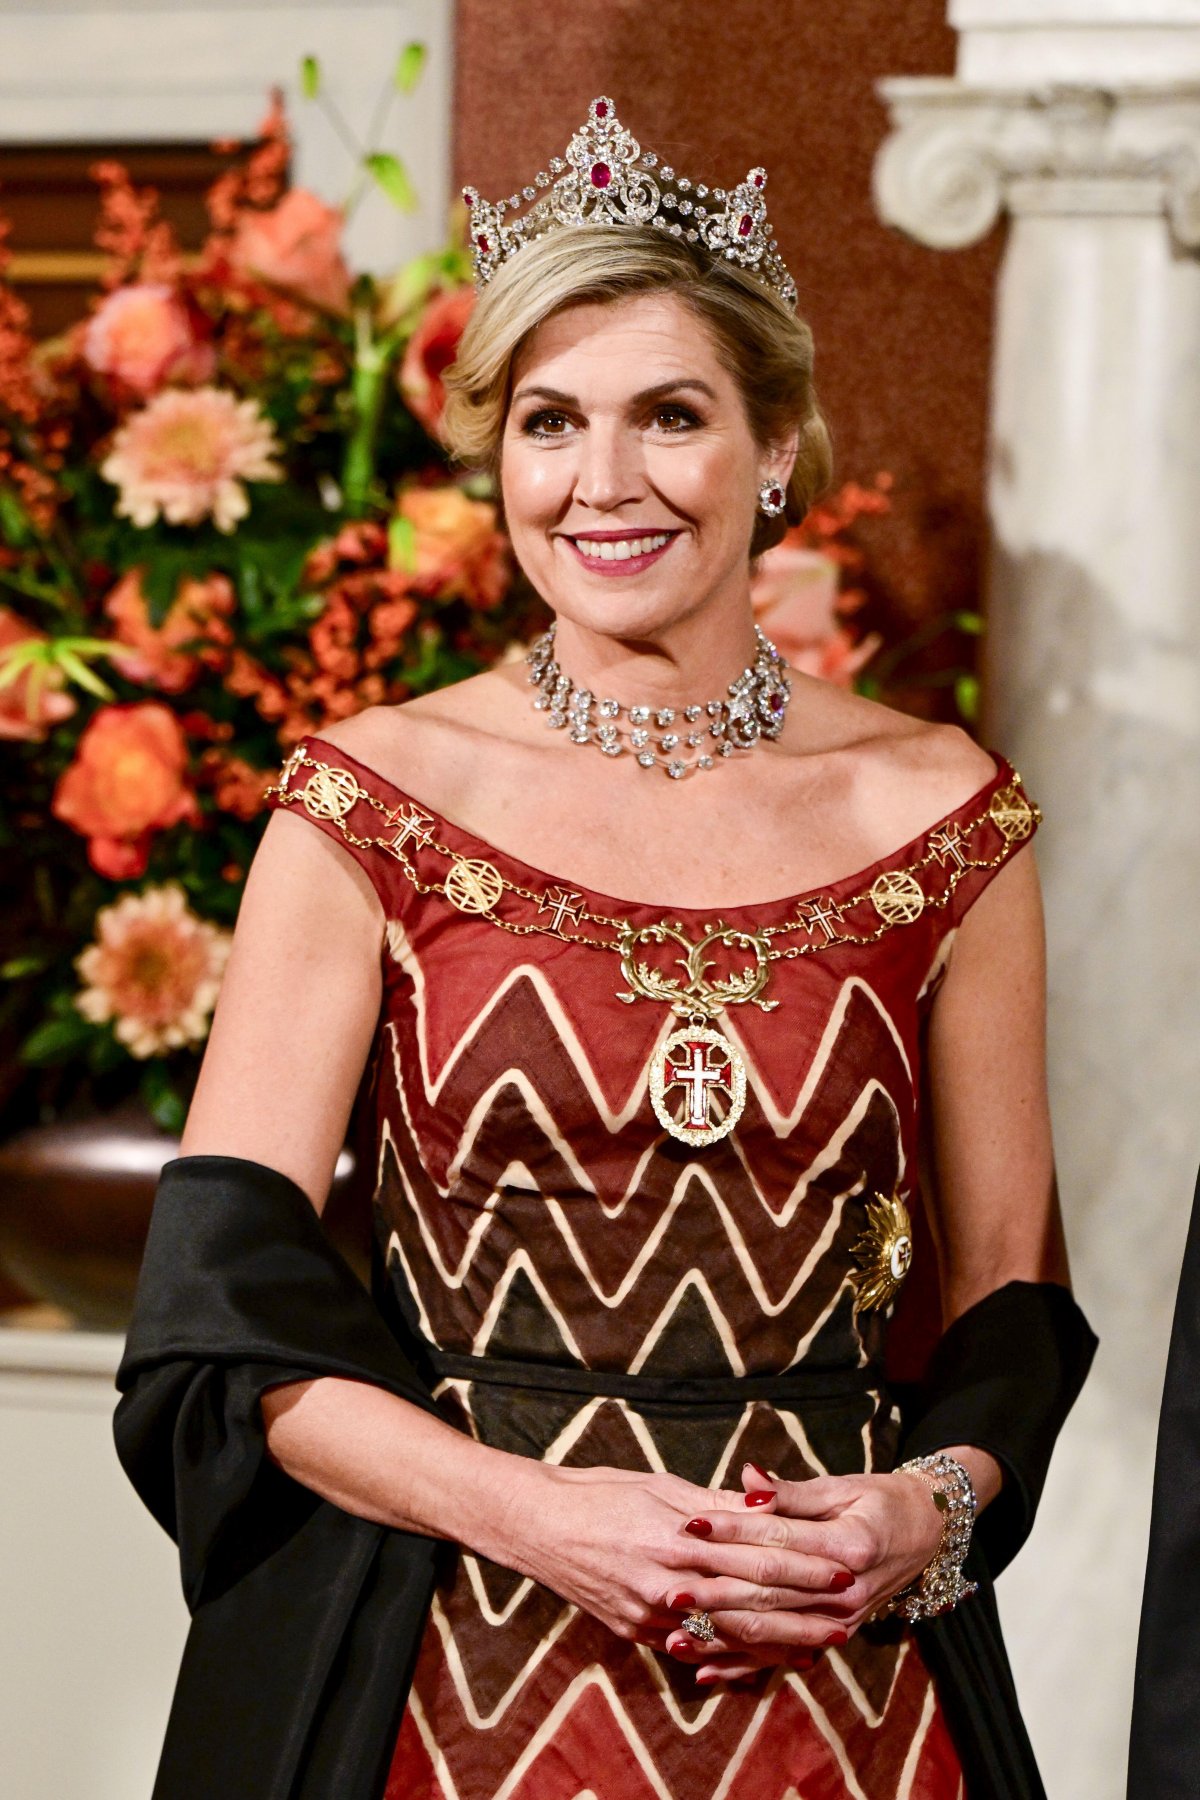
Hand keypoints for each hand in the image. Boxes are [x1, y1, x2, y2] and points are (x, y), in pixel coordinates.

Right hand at [489, 1460, 854, 1655]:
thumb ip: (717, 1504)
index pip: (757, 1554)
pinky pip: (692, 1651)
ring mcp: (651, 1615)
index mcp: (680, 1537)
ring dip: (775, 1643)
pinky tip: (757, 1661)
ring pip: (726, 1635)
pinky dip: (729, 1657)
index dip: (803, 1564)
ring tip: (815, 1647)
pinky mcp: (635, 1633)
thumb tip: (767, 1503)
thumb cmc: (600, 1494)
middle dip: (802, 1611)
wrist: (536, 1525)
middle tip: (846, 1616)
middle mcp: (668, 1581)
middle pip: (750, 1600)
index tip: (841, 1568)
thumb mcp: (661, 1486)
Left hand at [662, 1461, 945, 1682]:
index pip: (777, 1541)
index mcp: (848, 1546)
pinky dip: (741, 1665)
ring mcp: (839, 1622)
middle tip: (668, 1588)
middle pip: (768, 1593)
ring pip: (770, 1632)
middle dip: (714, 1591)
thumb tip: (748, 1478)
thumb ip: (792, 1492)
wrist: (926, 1534)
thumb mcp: (841, 1487)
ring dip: (719, 1635)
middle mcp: (844, 1593)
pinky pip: (780, 1656)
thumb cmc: (879, 1502)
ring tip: (672, 1633)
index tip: (689, 1524)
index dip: (731, 1532)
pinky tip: (703, 1671)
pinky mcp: (832, 1637)